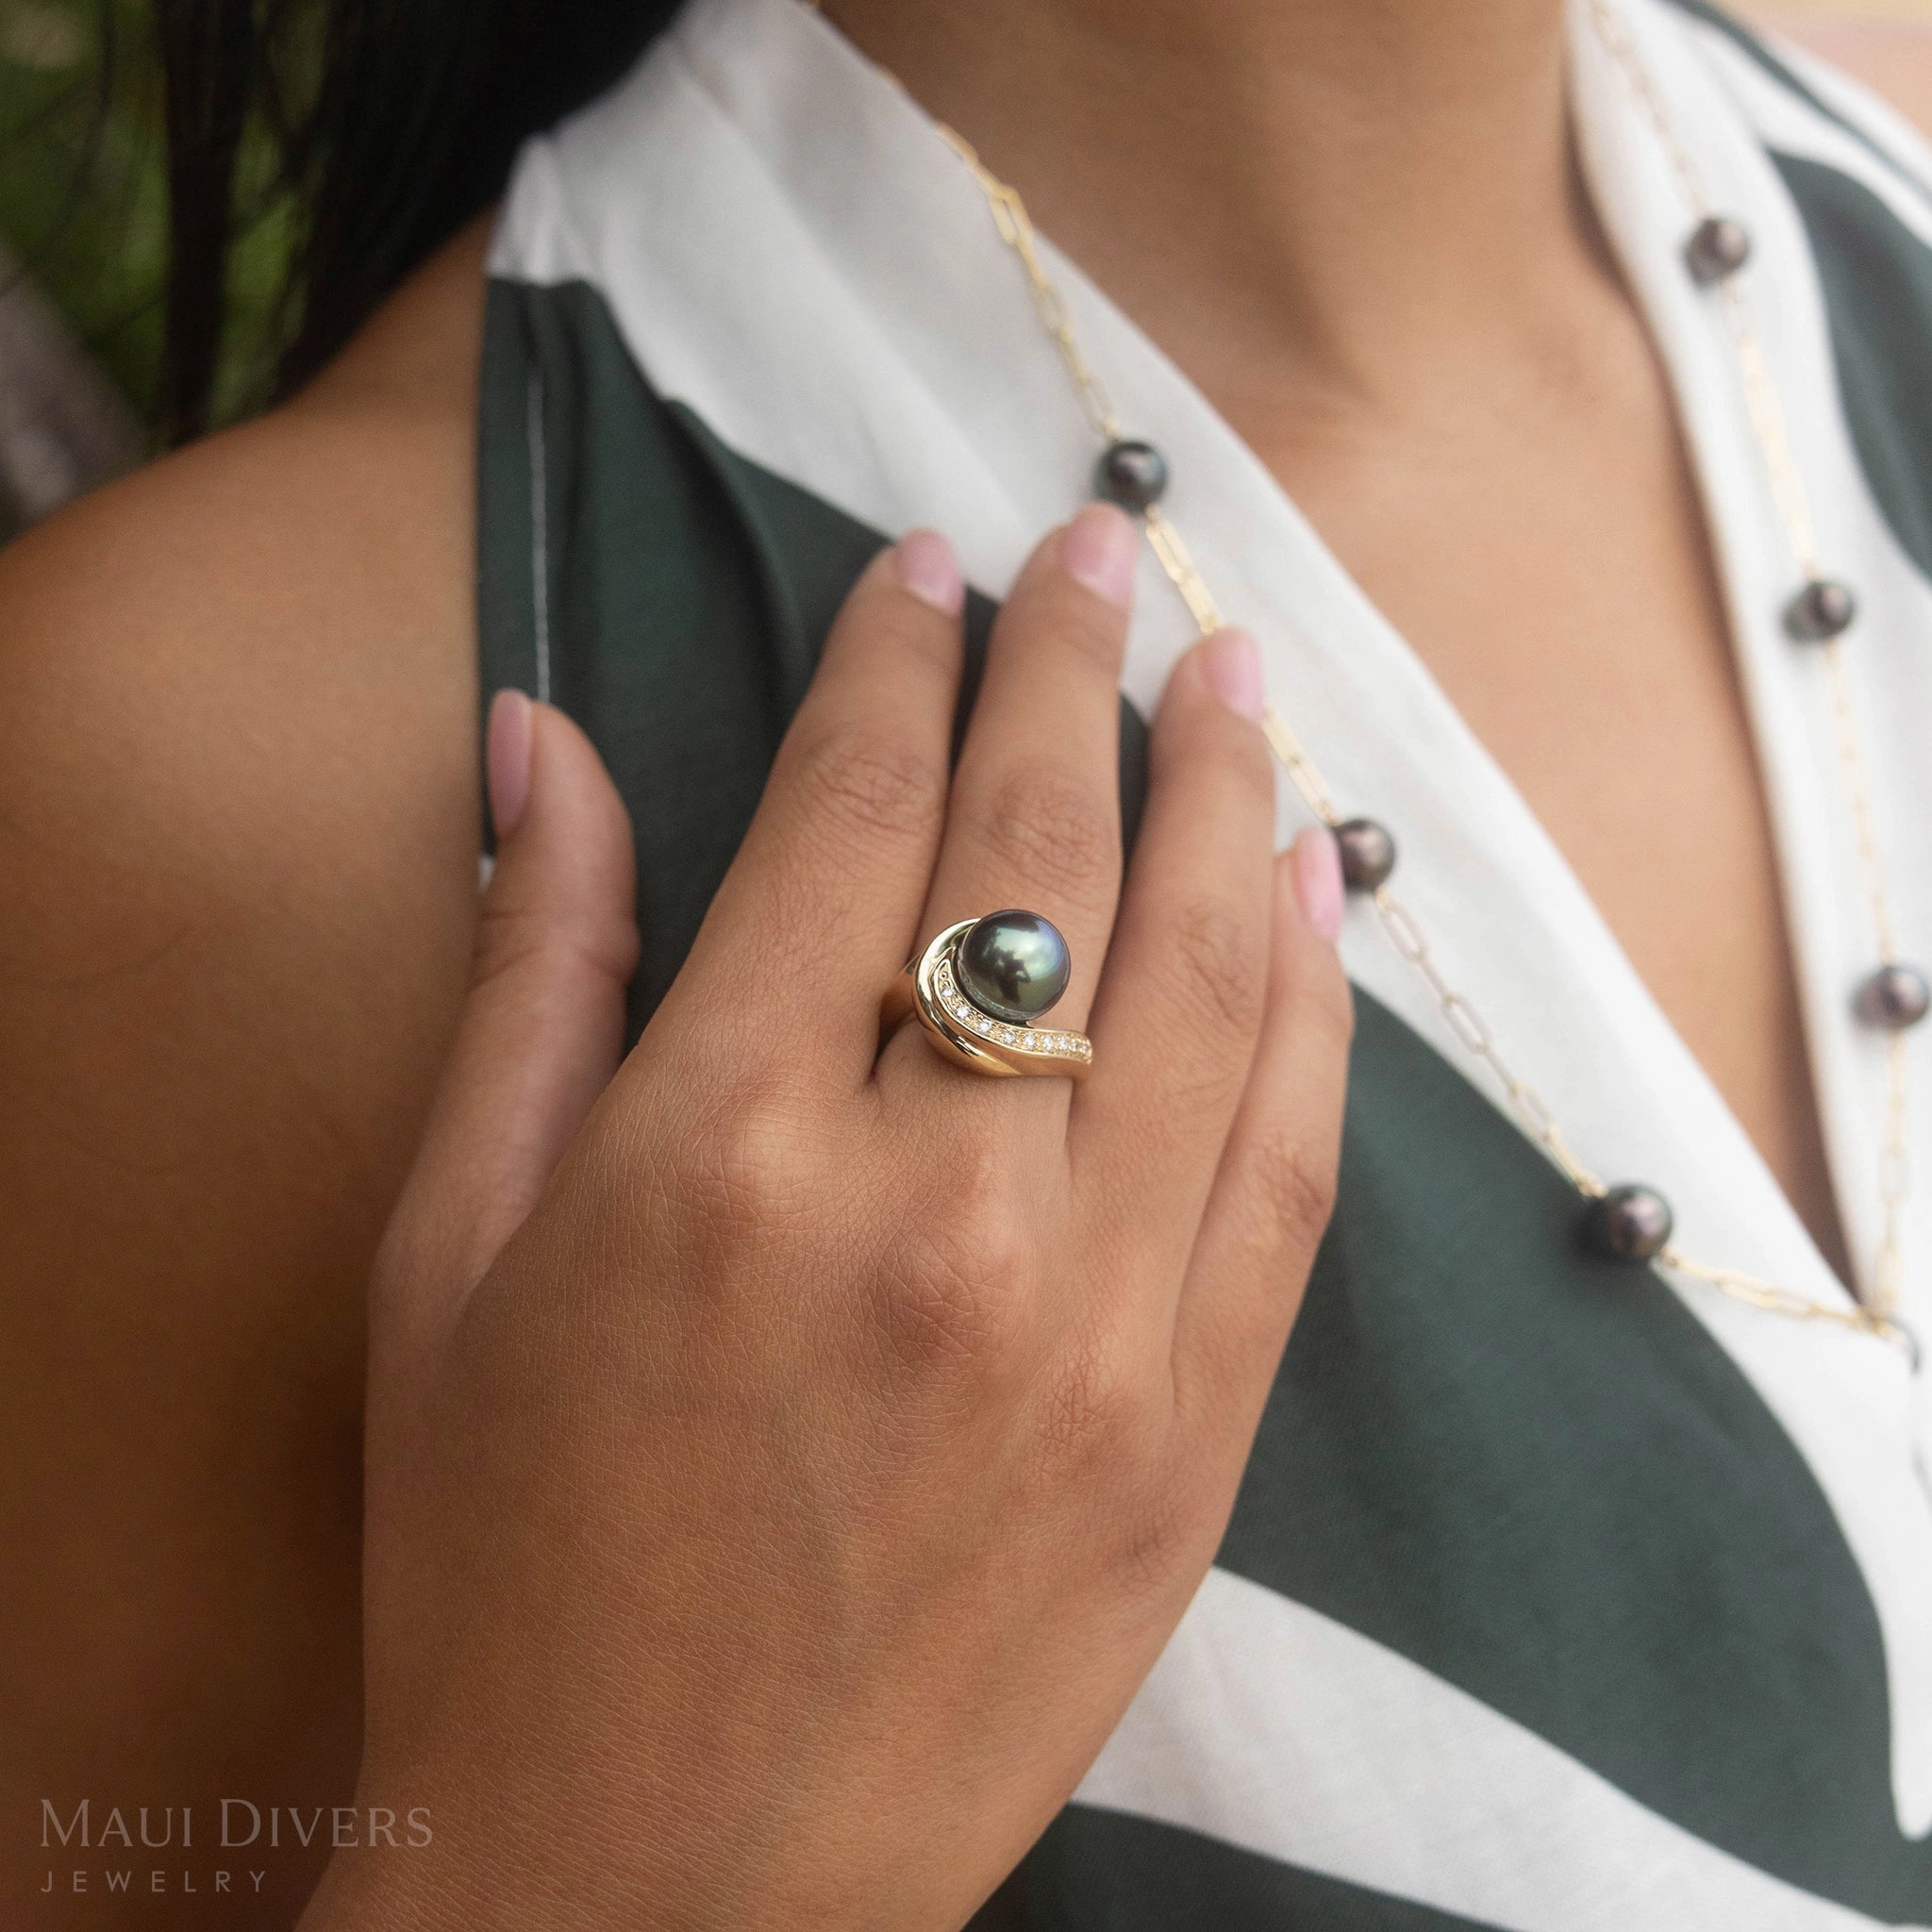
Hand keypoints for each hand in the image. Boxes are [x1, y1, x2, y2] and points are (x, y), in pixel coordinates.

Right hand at [305, 507, 1351, 1931]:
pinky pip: (1293, 1160)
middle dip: (1072, 669)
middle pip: (1044, 858)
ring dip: (1226, 796)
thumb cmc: (505, 1563)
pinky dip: (1318, 1001)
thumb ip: (530, 972)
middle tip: (1104, 543)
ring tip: (1232, 672)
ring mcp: (1097, 1322)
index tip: (929, 565)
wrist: (658, 1882)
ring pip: (1213, 980)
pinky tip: (1314, 888)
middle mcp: (935, 1208)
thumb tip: (539, 737)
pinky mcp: (1194, 1428)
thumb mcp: (449, 1257)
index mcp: (720, 1150)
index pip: (853, 815)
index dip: (897, 659)